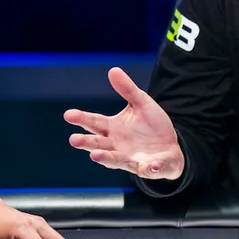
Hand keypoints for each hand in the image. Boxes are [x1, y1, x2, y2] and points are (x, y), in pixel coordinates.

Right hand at [65, 67, 184, 179]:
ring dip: (105, 158)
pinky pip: (146, 169)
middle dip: (86, 142)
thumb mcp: (141, 103)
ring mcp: (129, 158)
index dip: (81, 118)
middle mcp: (116, 145)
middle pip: (98, 143)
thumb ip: (127, 89)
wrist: (170, 145)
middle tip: (74, 139)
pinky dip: (147, 168)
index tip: (68, 114)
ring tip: (95, 155)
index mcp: (113, 128)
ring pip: (115, 159)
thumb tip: (113, 70)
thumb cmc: (151, 125)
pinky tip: (148, 165)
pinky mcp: (146, 168)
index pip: (94, 122)